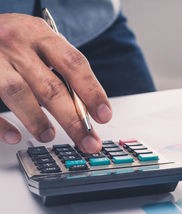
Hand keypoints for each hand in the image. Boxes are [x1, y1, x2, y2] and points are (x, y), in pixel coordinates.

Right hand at [0, 13, 111, 152]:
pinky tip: (14, 136)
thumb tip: (85, 107)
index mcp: (39, 34)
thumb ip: (60, 67)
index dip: (92, 91)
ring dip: (37, 120)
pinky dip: (1, 123)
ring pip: (17, 93)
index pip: (74, 64)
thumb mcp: (39, 41)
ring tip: (49, 137)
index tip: (104, 115)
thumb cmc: (14, 39)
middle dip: (73, 119)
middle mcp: (16, 44)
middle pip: (50, 86)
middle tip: (88, 142)